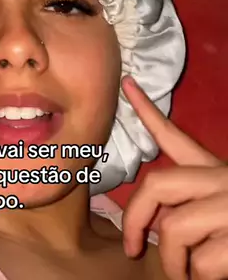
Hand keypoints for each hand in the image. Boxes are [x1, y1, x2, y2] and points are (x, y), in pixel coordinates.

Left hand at [121, 76, 227, 279]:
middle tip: (133, 247)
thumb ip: (191, 200)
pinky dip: (198, 278)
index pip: (173, 136)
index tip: (126, 84)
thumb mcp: (220, 198)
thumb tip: (154, 224)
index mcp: (215, 170)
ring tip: (182, 273)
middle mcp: (222, 181)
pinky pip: (202, 262)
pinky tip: (210, 279)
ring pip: (175, 229)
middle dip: (135, 216)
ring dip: (173, 262)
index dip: (146, 110)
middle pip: (158, 184)